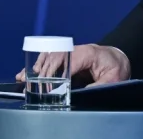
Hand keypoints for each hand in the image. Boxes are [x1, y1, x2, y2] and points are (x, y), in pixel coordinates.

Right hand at [16, 44, 130, 85]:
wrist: (118, 57)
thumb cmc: (116, 67)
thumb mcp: (113, 79)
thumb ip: (98, 86)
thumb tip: (82, 92)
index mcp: (88, 53)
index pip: (67, 60)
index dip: (56, 72)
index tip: (46, 83)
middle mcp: (76, 49)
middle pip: (54, 57)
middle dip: (42, 71)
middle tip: (31, 84)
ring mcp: (70, 51)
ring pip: (49, 56)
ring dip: (36, 66)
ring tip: (23, 77)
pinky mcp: (66, 56)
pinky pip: (49, 58)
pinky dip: (38, 64)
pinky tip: (27, 72)